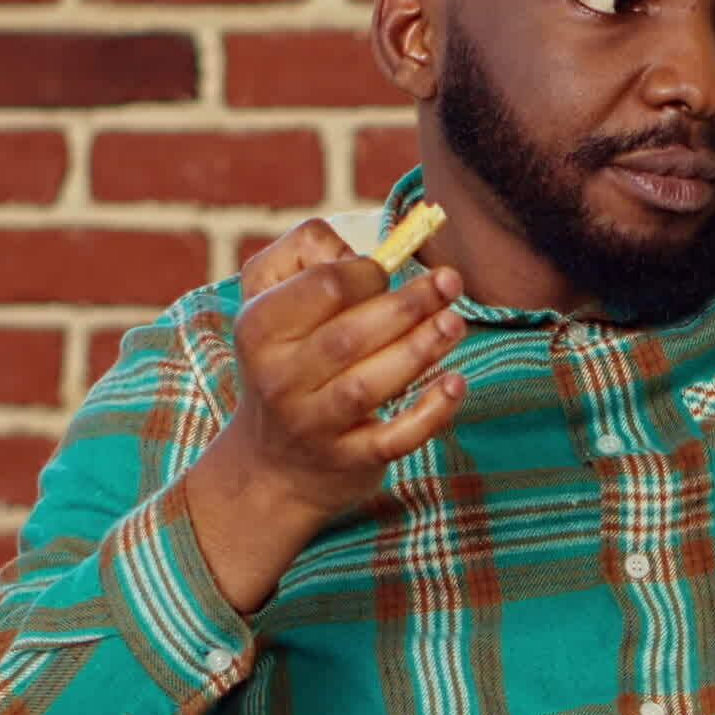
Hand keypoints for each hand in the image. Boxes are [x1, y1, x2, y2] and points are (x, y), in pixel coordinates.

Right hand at [192, 218, 469, 534]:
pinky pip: (393, 439)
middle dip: (409, 305)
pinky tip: (454, 384)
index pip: (324, 287)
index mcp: (260, 327)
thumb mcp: (268, 297)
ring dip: (421, 350)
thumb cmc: (286, 358)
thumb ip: (303, 253)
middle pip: (349, 335)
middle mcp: (280, 379)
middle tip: (451, 283)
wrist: (273, 462)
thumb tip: (361, 253)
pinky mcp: (348, 460)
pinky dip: (429, 413)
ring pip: (370, 385)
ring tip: (454, 323)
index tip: (388, 271)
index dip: (368, 272)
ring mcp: (313, 424)